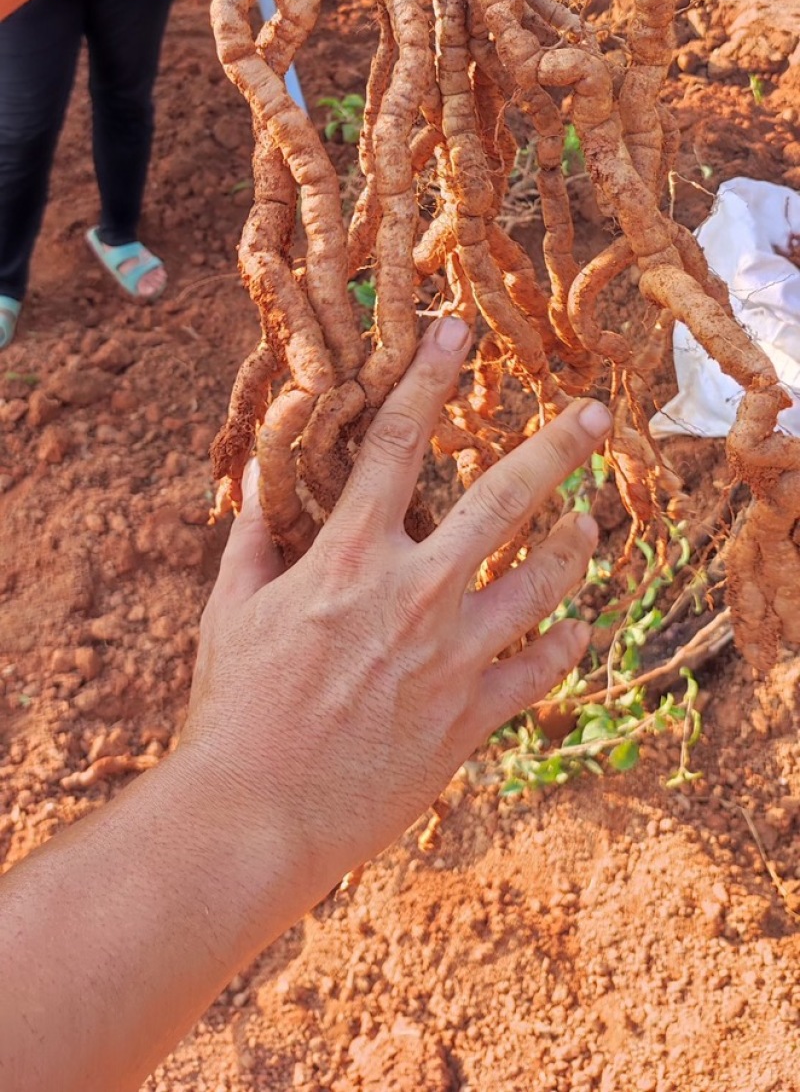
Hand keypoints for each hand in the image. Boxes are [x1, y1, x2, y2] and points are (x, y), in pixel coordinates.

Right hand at [178, 319, 606, 905]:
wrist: (256, 816)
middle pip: (505, 499)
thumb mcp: (231, 608)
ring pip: (544, 583)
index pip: (397, 442)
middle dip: (557, 447)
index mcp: (351, 557)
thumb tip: (256, 476)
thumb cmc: (234, 709)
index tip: (455, 330)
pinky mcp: (471, 718)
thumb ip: (254, 535)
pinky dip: (565, 645)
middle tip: (596, 412)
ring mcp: (452, 657)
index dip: (427, 377)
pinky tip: (577, 629)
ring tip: (592, 525)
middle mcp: (415, 594)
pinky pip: (540, 671)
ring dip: (576, 546)